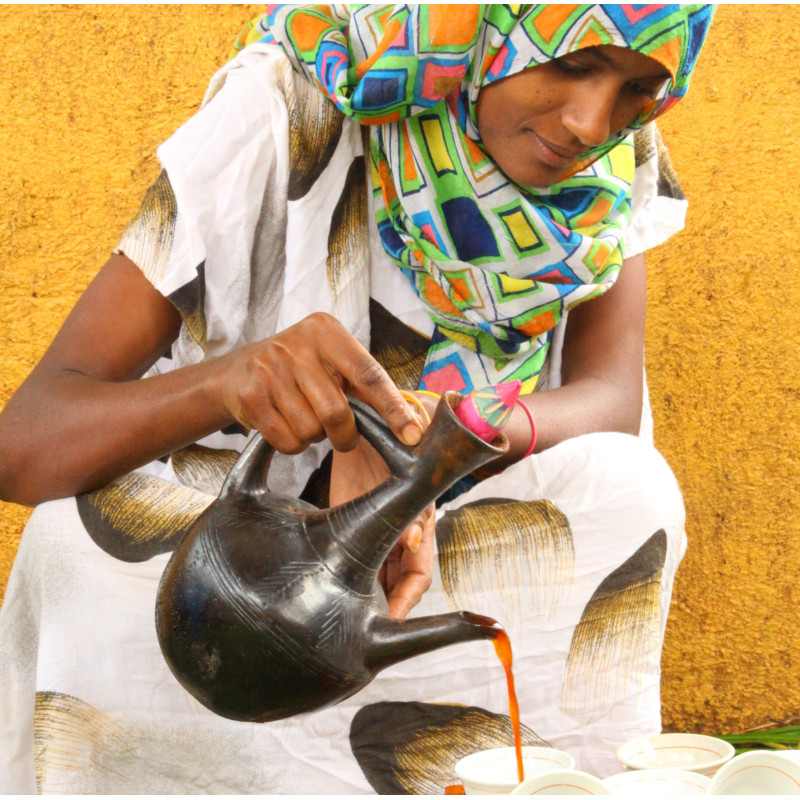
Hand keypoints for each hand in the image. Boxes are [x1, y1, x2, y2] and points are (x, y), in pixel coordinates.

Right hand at [217, 312, 422, 453]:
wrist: (238, 370)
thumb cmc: (300, 369)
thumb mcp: (332, 362)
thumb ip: (366, 384)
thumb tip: (411, 419)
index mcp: (326, 331)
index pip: (368, 374)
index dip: (393, 408)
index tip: (412, 435)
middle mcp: (296, 345)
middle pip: (336, 411)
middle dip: (345, 435)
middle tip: (344, 437)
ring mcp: (270, 369)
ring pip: (311, 430)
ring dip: (315, 438)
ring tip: (307, 420)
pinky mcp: (250, 395)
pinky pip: (287, 441)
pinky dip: (294, 445)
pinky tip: (288, 427)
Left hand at [330, 398, 434, 619]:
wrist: (384, 413)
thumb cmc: (407, 442)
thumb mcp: (413, 476)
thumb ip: (414, 507)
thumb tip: (416, 540)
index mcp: (419, 524)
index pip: (419, 576)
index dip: (408, 600)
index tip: (393, 621)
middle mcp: (398, 531)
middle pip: (394, 582)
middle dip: (383, 605)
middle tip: (359, 629)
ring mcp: (374, 525)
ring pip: (372, 571)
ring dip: (364, 591)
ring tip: (341, 615)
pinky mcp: (348, 513)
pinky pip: (349, 546)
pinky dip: (344, 569)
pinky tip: (326, 583)